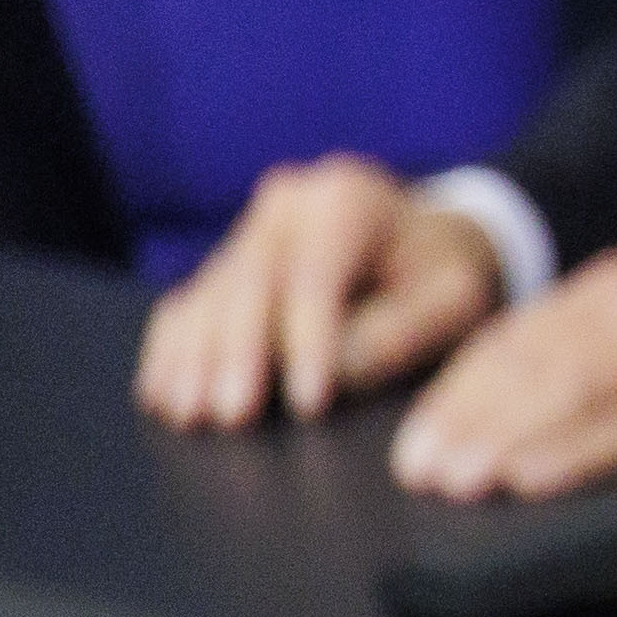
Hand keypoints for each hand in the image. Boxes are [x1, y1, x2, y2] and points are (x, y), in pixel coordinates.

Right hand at [138, 156, 507, 428]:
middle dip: (239, 355)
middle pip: (251, 282)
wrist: (423, 244)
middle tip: (233, 416)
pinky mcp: (226, 260)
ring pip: (211, 295)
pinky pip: (188, 303)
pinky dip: (174, 350)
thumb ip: (403, 329)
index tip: (309, 403)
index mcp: (347, 199)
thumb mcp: (452, 297)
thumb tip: (337, 369)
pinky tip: (164, 393)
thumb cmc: (441, 275)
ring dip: (195, 358)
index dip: (308, 343)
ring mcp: (250, 228)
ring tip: (190, 415)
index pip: (317, 276)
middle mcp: (287, 203)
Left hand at [385, 249, 616, 500]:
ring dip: (504, 438)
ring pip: (570, 388)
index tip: (416, 444)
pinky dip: (575, 451)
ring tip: (460, 482)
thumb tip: (501, 419)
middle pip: (530, 361)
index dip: (455, 393)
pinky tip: (534, 479)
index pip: (513, 338)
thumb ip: (593, 356)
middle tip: (421, 472)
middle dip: (466, 420)